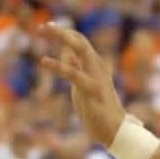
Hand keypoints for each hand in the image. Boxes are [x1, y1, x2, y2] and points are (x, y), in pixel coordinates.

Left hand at [38, 25, 127, 148]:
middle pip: (80, 41)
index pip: (80, 42)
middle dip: (62, 31)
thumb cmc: (99, 110)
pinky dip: (58, 66)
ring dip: (62, 37)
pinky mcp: (91, 90)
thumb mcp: (82, 86)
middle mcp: (97, 67)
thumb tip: (65, 53)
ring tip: (43, 31)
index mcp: (95, 66)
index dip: (65, 33)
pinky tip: (43, 61)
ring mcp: (96, 77)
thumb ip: (75, 68)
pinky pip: (74, 74)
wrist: (116, 132)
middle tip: (43, 26)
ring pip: (80, 49)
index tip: (47, 28)